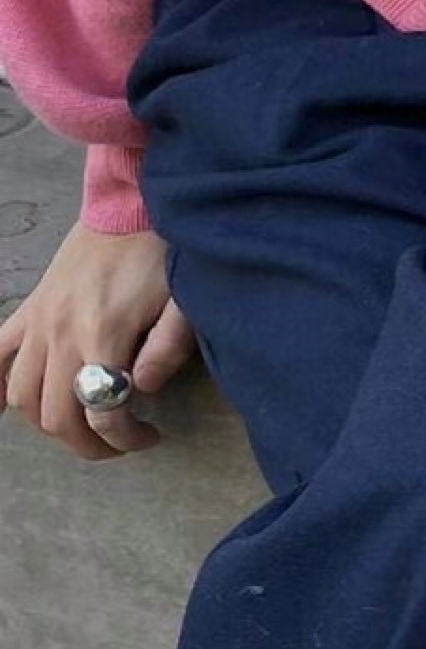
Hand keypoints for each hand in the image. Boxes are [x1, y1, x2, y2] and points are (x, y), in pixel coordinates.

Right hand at [0, 222, 195, 460]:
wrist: (132, 205)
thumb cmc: (164, 255)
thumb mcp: (184, 302)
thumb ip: (167, 349)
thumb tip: (141, 390)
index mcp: (103, 334)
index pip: (103, 412)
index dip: (125, 438)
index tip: (150, 436)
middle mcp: (61, 333)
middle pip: (55, 415)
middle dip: (87, 443)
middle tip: (119, 441)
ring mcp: (39, 321)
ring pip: (21, 394)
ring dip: (47, 422)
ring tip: (82, 422)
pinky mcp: (29, 308)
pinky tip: (0, 408)